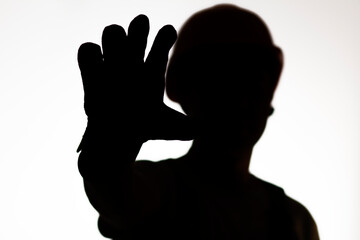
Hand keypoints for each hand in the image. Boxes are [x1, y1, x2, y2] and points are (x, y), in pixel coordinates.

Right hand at [77, 15, 192, 151]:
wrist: (117, 138)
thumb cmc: (145, 128)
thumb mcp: (169, 128)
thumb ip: (187, 127)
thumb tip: (204, 129)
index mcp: (153, 68)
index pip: (162, 40)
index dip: (165, 36)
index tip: (168, 35)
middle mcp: (133, 62)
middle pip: (137, 29)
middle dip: (139, 28)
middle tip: (142, 28)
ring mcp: (112, 64)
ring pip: (112, 32)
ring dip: (114, 38)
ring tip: (118, 61)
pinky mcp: (91, 72)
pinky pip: (87, 49)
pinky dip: (91, 54)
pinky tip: (98, 71)